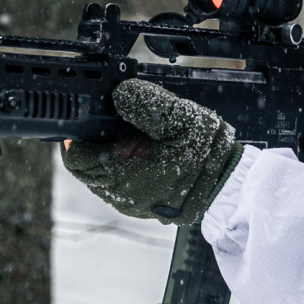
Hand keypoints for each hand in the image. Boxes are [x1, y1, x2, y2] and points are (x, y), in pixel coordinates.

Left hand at [62, 80, 242, 225]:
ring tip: (125, 143)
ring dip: (105, 163)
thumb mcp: (178, 118)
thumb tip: (120, 93)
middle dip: (89, 149)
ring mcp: (133, 204)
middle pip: (85, 171)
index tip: (84, 123)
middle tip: (105, 130)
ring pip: (102, 182)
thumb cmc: (205, 156)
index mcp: (120, 170)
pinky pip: (121, 191)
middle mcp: (120, 193)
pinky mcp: (146, 209)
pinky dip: (122, 174)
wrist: (228, 188)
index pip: (75, 156)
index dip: (75, 138)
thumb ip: (146, 103)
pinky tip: (140, 160)